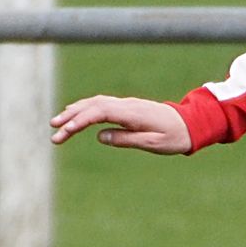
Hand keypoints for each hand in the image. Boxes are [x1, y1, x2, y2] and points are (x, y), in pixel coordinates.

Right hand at [50, 95, 191, 153]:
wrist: (192, 124)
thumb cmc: (175, 136)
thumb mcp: (153, 143)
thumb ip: (126, 140)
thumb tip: (100, 136)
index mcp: (132, 113)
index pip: (99, 113)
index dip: (80, 121)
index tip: (66, 131)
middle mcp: (127, 105)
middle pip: (92, 106)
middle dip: (71, 117)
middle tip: (54, 131)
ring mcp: (127, 104)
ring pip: (95, 103)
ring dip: (76, 111)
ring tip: (58, 122)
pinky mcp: (128, 107)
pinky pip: (102, 104)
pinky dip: (86, 108)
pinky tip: (76, 114)